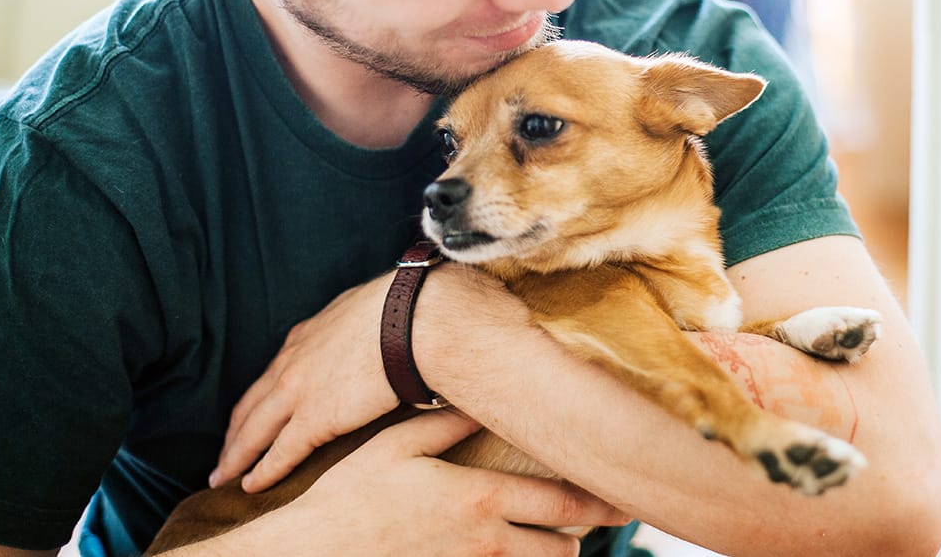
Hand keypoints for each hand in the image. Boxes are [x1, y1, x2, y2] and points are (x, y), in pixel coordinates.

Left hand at [211, 271, 399, 491]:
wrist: (410, 322)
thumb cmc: (400, 314)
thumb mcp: (362, 313)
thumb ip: (354, 329)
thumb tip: (368, 337)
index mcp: (306, 337)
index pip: (272, 375)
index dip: (258, 399)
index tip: (248, 416)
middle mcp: (292, 363)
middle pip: (252, 405)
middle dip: (235, 432)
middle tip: (223, 456)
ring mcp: (298, 391)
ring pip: (254, 431)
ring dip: (236, 456)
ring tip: (222, 478)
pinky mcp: (314, 419)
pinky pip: (280, 452)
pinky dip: (264, 472)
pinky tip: (251, 487)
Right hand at [256, 411, 629, 555]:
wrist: (314, 554)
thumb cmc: (352, 494)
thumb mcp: (397, 444)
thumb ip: (446, 423)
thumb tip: (482, 399)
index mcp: (478, 497)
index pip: (560, 502)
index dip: (599, 501)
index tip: (626, 495)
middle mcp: (485, 541)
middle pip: (561, 547)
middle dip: (587, 533)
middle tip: (606, 515)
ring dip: (553, 553)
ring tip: (560, 533)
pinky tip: (517, 549)